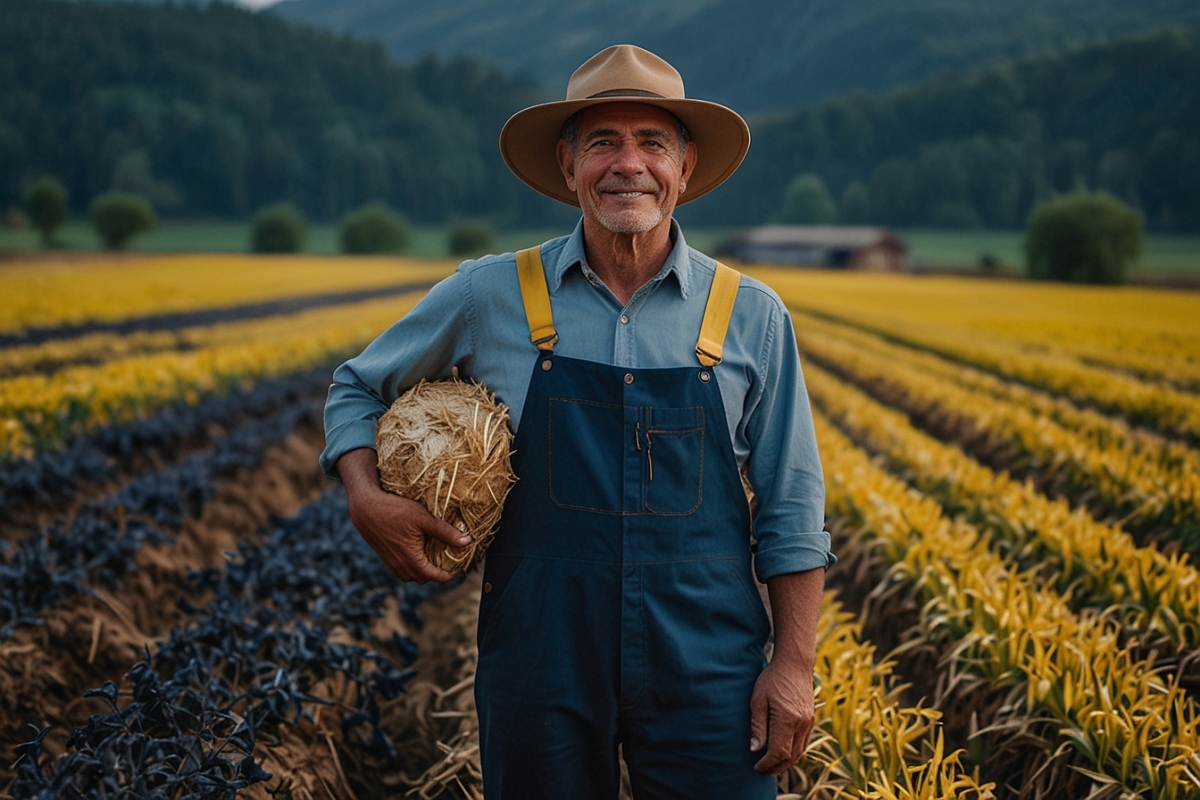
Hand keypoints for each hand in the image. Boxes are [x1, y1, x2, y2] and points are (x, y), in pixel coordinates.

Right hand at [336, 448, 468, 583]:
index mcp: (412, 560)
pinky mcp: (386, 558)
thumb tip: (467, 542)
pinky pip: (403, 569)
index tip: (460, 565)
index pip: (437, 577)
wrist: (365, 508)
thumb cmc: (394, 510)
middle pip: (425, 578)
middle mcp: (401, 567)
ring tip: (436, 555)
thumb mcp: (423, 518)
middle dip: (439, 572)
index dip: (451, 574)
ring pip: (413, 575)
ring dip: (425, 569)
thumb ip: (445, 532)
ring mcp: (391, 564)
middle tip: (450, 559)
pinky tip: (419, 549)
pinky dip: (414, 564)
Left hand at [749, 656, 814, 775]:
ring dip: (786, 762)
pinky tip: (782, 752)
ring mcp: (808, 722)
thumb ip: (757, 726)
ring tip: (770, 765)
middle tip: (761, 770)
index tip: (756, 767)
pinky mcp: (811, 719)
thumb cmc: (772, 679)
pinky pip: (803, 743)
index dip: (767, 764)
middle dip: (776, 767)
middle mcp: (801, 723)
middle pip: (791, 757)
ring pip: (799, 752)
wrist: (794, 664)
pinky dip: (793, 752)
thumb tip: (755, 749)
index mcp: (787, 719)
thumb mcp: (758, 700)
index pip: (779, 752)